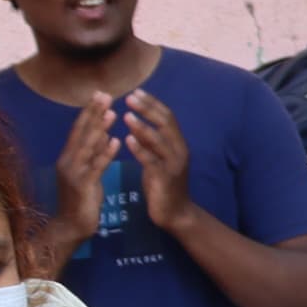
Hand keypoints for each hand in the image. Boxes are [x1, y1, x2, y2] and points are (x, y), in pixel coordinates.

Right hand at [51, 96, 117, 249]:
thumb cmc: (81, 200)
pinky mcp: (83, 186)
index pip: (79, 129)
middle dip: (93, 113)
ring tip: (111, 112)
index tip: (100, 94)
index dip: (89, 111)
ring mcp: (73, 173)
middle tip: (105, 94)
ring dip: (99, 128)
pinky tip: (115, 141)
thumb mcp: (87, 173)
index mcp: (69, 157)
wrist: (71, 227)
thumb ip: (92, 154)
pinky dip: (105, 152)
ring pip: (87, 146)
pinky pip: (96, 166)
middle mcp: (68, 161)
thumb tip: (102, 134)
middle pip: (81, 133)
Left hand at [117, 90, 194, 228]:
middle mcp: (180, 151)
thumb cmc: (163, 186)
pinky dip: (140, 148)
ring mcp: (174, 164)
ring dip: (142, 126)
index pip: (167, 117)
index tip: (136, 92)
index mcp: (179, 144)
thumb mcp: (159, 160)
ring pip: (159, 140)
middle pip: (165, 123)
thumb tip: (137, 124)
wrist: (175, 214)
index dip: (152, 104)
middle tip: (130, 97)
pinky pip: (151, 160)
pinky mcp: (165, 178)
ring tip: (126, 115)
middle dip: (148, 109)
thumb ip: (151, 144)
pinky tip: (127, 140)